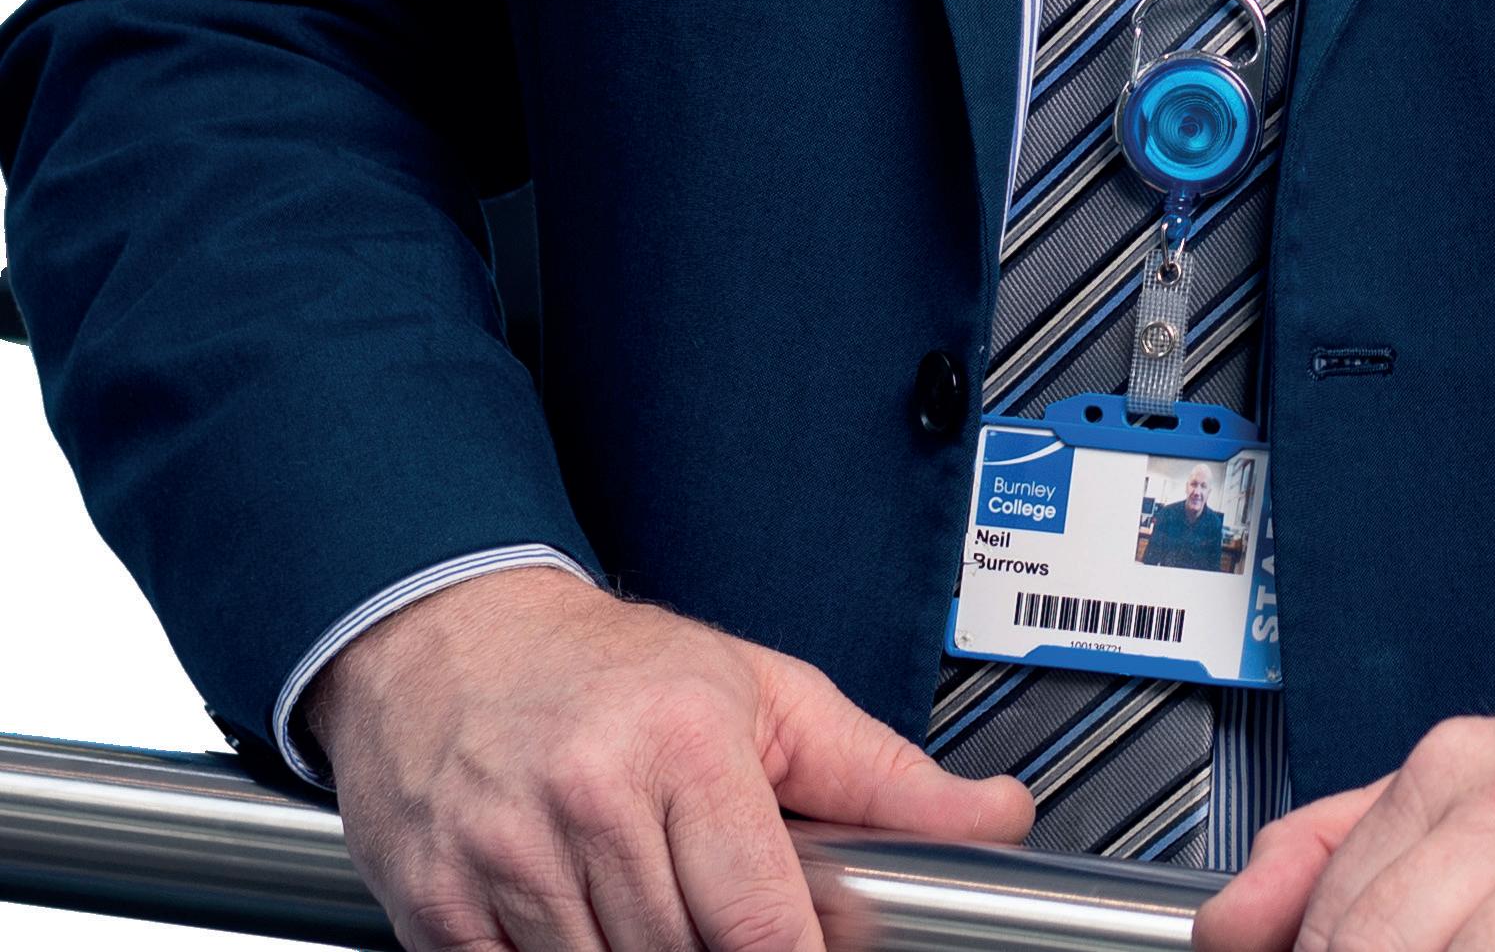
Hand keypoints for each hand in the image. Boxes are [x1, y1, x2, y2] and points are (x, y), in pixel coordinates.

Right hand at [305, 564, 1030, 951]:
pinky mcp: (439, 904)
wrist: (452, 633)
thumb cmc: (618, 666)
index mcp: (685, 742)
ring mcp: (507, 855)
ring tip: (646, 901)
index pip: (761, 923)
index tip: (811, 951)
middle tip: (713, 904)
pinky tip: (576, 921)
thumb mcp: (766, 695)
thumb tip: (998, 816)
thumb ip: (883, 774)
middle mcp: (592, 797)